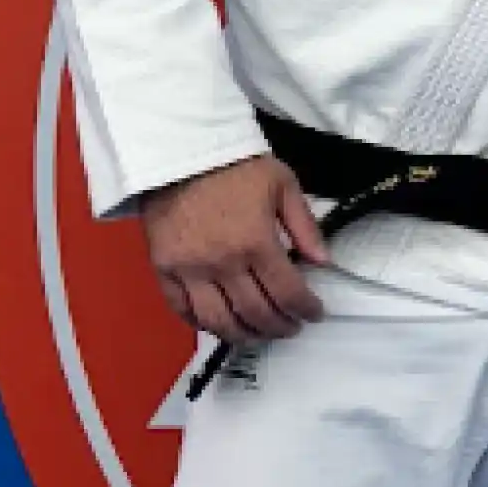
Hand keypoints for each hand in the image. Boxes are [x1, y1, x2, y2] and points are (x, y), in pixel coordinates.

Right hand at [141, 155, 329, 342]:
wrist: (180, 151)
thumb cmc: (235, 165)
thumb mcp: (283, 184)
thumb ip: (305, 226)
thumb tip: (324, 261)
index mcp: (256, 242)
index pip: (287, 293)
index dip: (306, 310)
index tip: (314, 313)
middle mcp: (223, 264)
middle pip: (256, 313)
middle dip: (280, 327)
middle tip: (290, 327)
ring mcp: (190, 270)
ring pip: (219, 322)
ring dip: (244, 335)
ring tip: (259, 333)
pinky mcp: (163, 270)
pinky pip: (182, 311)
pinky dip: (203, 325)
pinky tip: (220, 323)